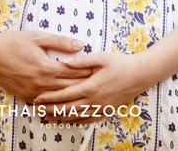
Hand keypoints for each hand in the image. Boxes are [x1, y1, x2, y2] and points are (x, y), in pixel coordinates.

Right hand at [0, 31, 91, 102]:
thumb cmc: (14, 43)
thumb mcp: (38, 37)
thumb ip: (60, 42)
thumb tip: (81, 44)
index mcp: (47, 68)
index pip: (75, 73)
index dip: (89, 72)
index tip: (100, 71)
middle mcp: (42, 84)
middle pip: (70, 88)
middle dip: (85, 85)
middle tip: (99, 83)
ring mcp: (34, 93)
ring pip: (60, 98)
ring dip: (74, 96)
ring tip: (87, 94)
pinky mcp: (27, 97)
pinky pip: (47, 103)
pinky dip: (58, 102)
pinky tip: (67, 101)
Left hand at [32, 51, 154, 121]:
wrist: (141, 74)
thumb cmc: (121, 63)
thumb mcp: (101, 58)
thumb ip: (82, 61)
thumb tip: (65, 62)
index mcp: (91, 86)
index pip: (65, 95)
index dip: (50, 98)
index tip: (38, 98)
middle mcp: (94, 100)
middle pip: (67, 109)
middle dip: (50, 110)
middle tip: (36, 110)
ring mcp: (101, 108)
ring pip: (76, 117)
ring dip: (60, 117)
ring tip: (46, 116)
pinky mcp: (106, 111)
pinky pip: (87, 120)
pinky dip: (75, 121)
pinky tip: (67, 120)